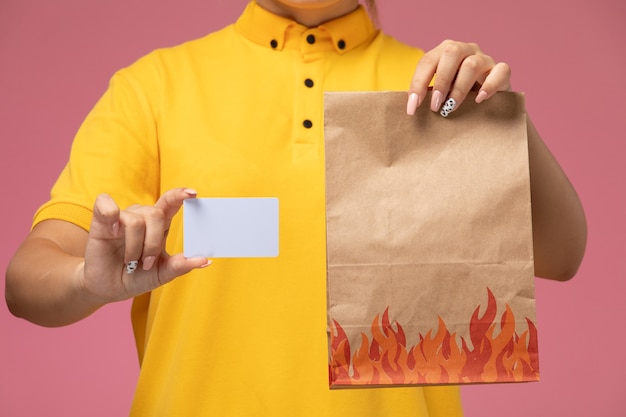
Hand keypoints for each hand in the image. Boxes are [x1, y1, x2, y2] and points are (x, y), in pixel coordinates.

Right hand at [81, 188, 209, 303]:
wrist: (108, 288)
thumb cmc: (136, 277)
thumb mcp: (162, 274)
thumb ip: (181, 266)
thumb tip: (205, 260)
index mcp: (159, 225)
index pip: (170, 203)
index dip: (180, 195)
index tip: (193, 193)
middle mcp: (142, 217)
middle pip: (155, 214)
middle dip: (153, 242)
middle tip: (147, 262)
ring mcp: (121, 217)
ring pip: (135, 220)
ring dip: (134, 246)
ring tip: (130, 261)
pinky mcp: (101, 220)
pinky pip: (108, 207)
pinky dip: (112, 219)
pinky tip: (113, 233)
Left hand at [406, 40, 511, 115]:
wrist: (485, 99)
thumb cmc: (455, 95)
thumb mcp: (439, 92)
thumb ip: (427, 94)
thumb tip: (411, 109)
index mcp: (444, 52)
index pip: (428, 61)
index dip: (418, 84)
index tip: (412, 108)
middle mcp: (465, 50)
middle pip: (452, 52)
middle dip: (441, 81)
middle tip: (435, 105)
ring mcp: (484, 58)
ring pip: (472, 64)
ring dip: (459, 88)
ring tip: (451, 107)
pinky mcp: (501, 70)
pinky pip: (500, 70)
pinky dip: (489, 85)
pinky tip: (479, 100)